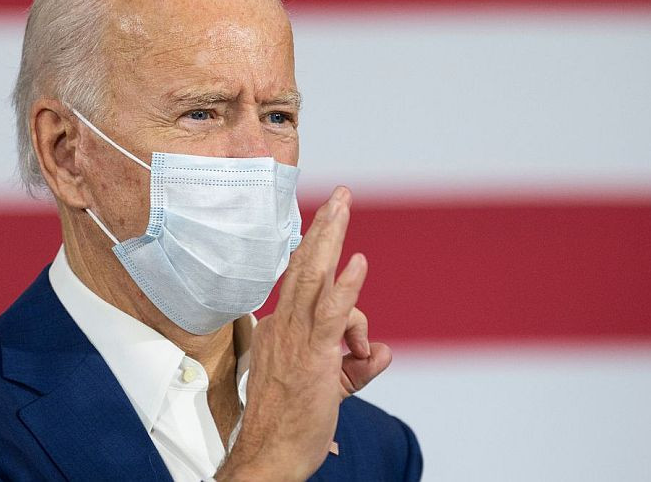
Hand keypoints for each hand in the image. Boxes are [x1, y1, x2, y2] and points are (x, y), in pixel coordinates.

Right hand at [216, 187, 391, 480]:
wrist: (268, 457)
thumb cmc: (290, 423)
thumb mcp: (330, 388)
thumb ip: (357, 365)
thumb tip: (383, 351)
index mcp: (280, 328)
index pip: (312, 292)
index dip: (335, 285)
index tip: (344, 304)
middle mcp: (284, 325)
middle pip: (305, 265)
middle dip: (324, 226)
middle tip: (339, 196)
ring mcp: (296, 337)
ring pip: (313, 276)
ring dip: (330, 236)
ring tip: (343, 204)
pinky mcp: (314, 355)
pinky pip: (331, 313)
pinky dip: (346, 286)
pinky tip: (359, 262)